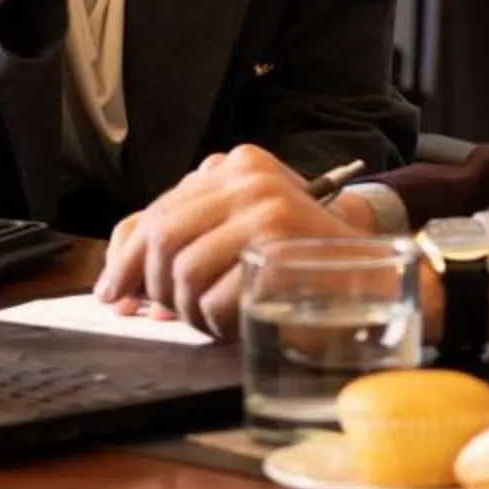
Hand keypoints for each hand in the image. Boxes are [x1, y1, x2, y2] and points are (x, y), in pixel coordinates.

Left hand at [93, 145, 381, 337]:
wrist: (376, 278)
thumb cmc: (302, 263)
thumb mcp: (241, 235)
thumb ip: (187, 239)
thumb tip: (119, 279)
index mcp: (236, 166)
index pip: (156, 210)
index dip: (124, 257)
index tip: (112, 291)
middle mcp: (247, 177)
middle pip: (161, 237)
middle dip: (149, 286)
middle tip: (151, 315)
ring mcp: (264, 208)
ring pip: (181, 272)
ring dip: (188, 310)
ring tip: (212, 319)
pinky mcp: (276, 245)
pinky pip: (212, 299)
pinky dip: (216, 323)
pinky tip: (238, 322)